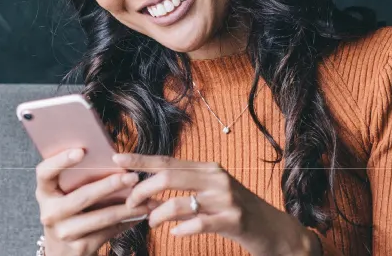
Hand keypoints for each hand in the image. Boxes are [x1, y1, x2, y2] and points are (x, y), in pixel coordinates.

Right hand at [34, 148, 158, 255]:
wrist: (61, 253)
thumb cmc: (67, 214)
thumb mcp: (64, 197)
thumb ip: (77, 180)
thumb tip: (113, 160)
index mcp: (44, 193)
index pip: (45, 172)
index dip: (60, 160)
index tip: (81, 151)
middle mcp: (50, 213)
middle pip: (82, 196)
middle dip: (110, 185)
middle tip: (132, 177)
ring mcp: (64, 232)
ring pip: (101, 217)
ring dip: (128, 208)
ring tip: (147, 200)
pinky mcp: (80, 248)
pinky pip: (108, 231)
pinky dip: (127, 221)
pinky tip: (140, 215)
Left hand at [113, 153, 319, 255]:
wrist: (274, 230)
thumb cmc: (236, 213)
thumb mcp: (210, 196)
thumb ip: (183, 193)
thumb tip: (145, 196)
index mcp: (208, 168)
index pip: (168, 160)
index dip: (140, 160)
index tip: (116, 158)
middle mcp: (217, 178)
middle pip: (168, 176)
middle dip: (142, 190)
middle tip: (130, 204)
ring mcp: (226, 199)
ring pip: (179, 202)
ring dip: (157, 214)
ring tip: (151, 222)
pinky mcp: (234, 220)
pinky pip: (198, 223)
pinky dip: (181, 229)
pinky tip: (175, 232)